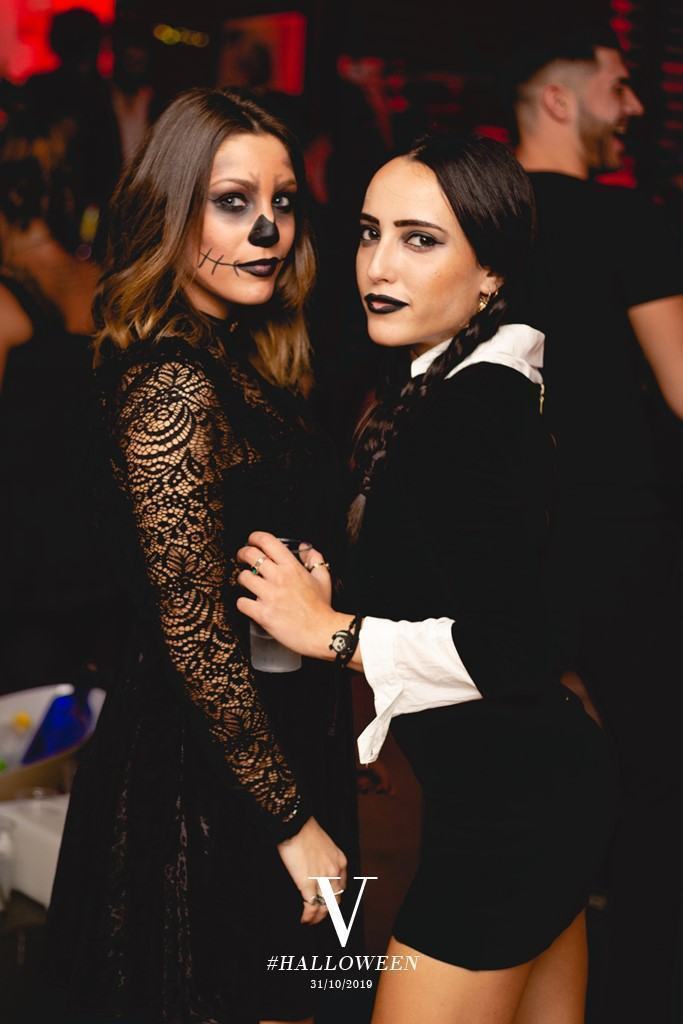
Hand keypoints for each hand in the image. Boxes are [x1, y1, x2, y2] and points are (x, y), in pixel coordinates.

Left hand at [236, 532, 335, 657]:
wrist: (321, 633)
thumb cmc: (322, 609)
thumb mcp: (323, 579)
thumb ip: (315, 560)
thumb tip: (307, 549)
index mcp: (292, 567)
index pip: (267, 541)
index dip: (254, 538)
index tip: (252, 541)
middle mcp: (279, 578)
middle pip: (249, 555)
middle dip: (241, 554)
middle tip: (241, 558)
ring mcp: (269, 595)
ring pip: (242, 577)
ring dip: (242, 579)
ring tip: (247, 583)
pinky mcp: (262, 613)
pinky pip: (241, 602)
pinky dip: (242, 602)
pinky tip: (249, 604)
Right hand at [278, 816, 347, 923]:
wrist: (295, 824)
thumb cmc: (305, 830)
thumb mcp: (323, 844)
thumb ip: (324, 858)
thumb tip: (316, 866)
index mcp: (340, 860)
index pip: (342, 886)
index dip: (336, 897)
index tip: (329, 902)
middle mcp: (335, 871)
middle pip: (336, 899)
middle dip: (329, 911)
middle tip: (321, 916)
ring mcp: (322, 879)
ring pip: (325, 906)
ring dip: (318, 917)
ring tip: (311, 921)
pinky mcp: (307, 884)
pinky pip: (311, 906)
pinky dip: (308, 916)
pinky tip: (303, 919)